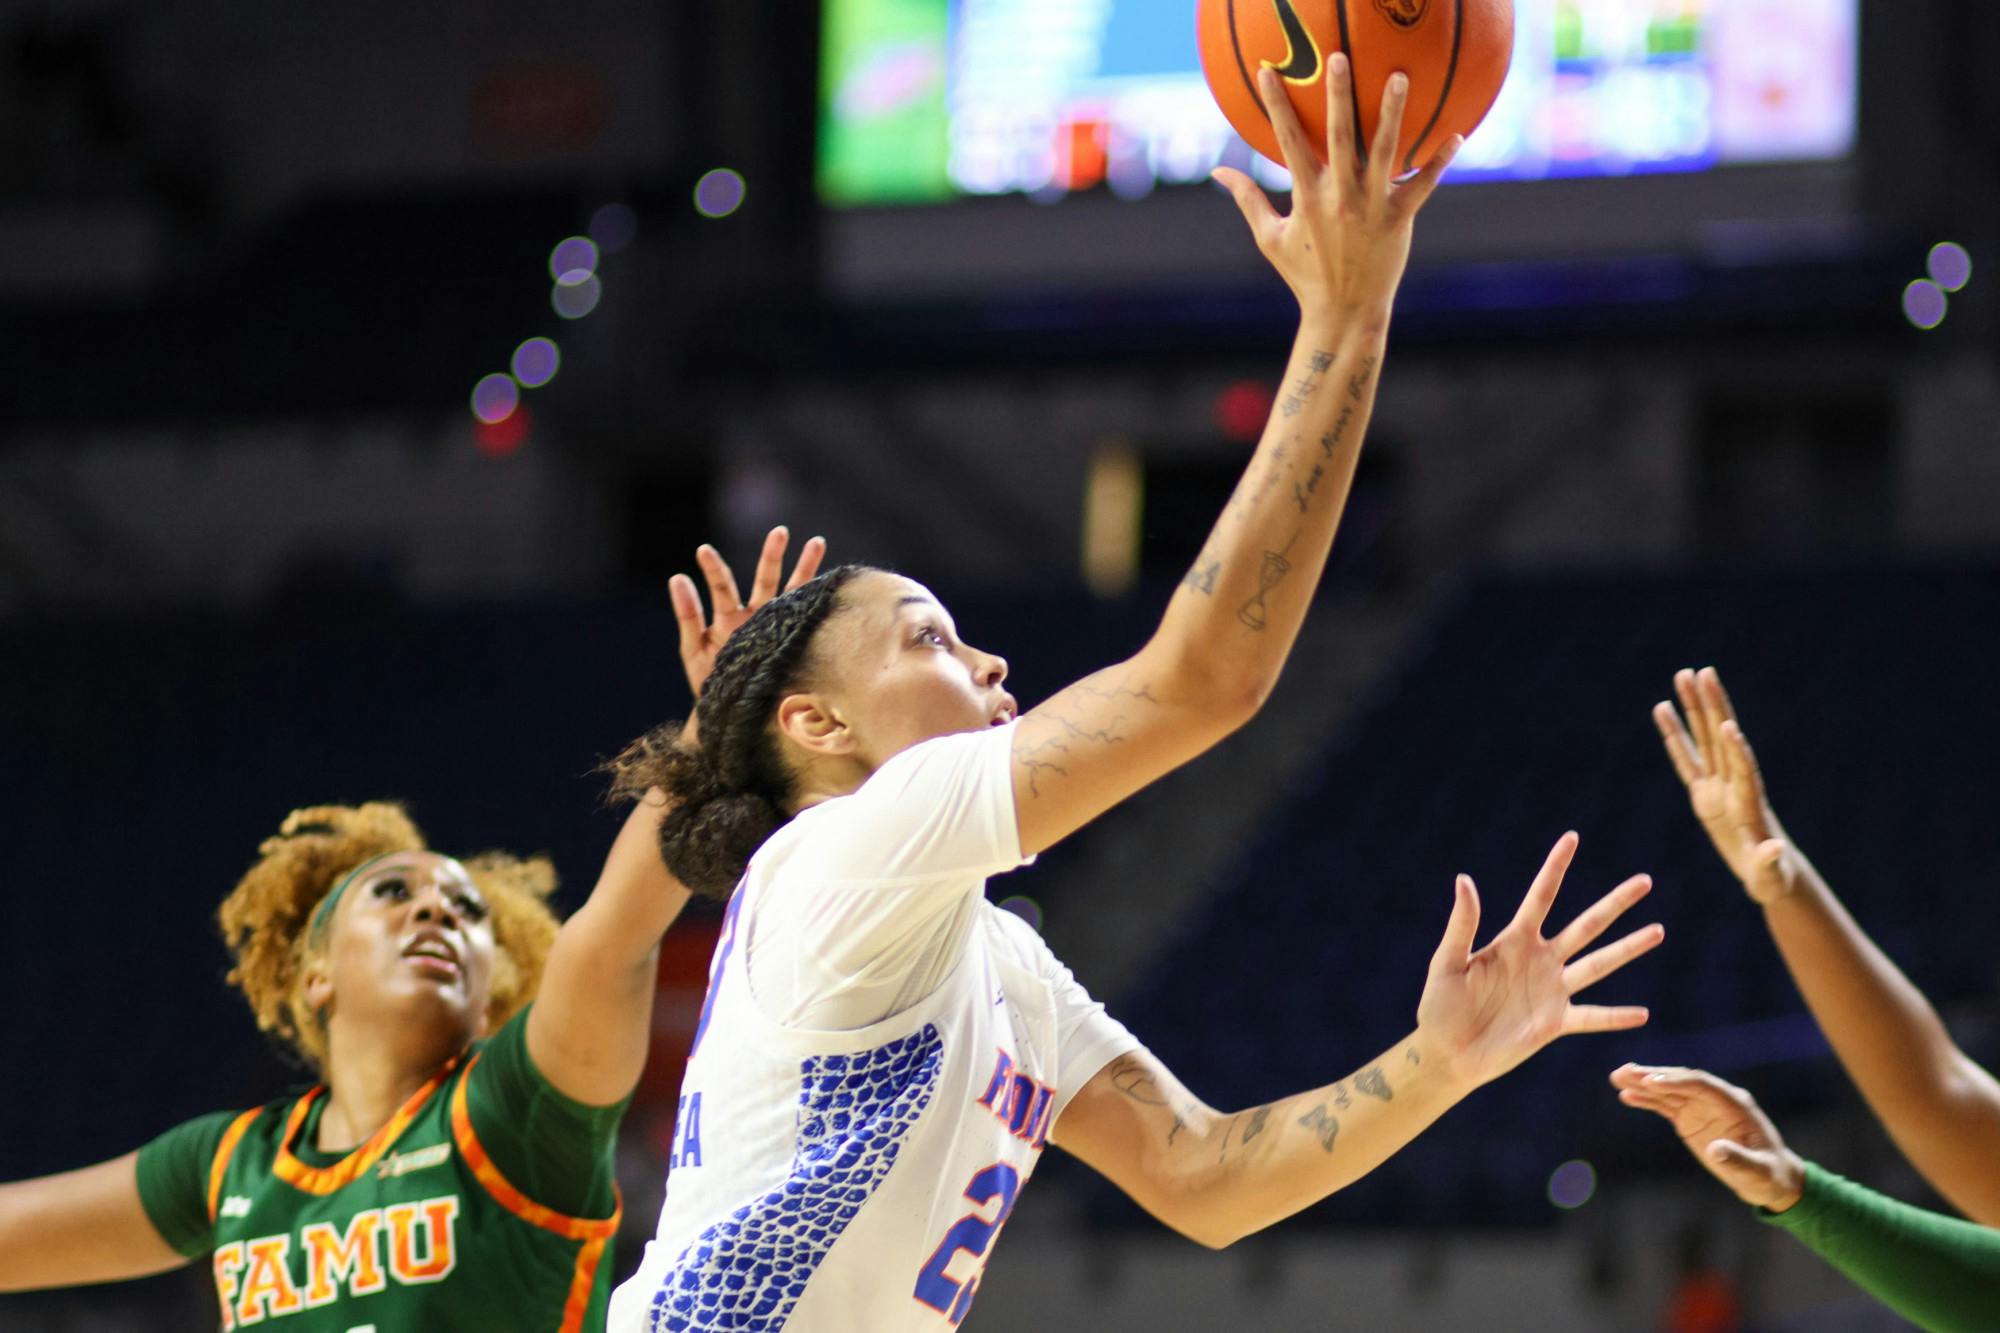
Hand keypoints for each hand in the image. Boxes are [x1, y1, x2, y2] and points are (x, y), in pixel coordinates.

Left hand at [673, 527, 825, 699]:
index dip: (713, 568)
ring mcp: (775, 627)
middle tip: (780, 531)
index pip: (722, 586)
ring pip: (792, 592)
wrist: (729, 715)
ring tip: (817, 542)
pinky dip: (817, 601)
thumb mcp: (692, 648)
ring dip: (805, 568)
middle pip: (765, 579)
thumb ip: (688, 614)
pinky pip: (806, 619)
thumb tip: (676, 577)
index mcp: (728, 617)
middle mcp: (754, 617)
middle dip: (773, 555)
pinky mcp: (790, 642)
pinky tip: (831, 584)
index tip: (703, 550)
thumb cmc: (708, 682)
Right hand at [1211, 58, 1460, 320]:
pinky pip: (1422, 185)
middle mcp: (1339, 197)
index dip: (1277, 106)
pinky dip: (1439, 162)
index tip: (1269, 71)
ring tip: (1398, 77)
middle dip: (1337, 96)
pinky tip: (1457, 135)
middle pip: (1338, 137)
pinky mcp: (1399, 219)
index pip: (1287, 142)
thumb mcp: (1270, 237)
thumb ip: (1247, 199)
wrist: (1344, 313)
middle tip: (1339, 58)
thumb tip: (1218, 172)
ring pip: (1383, 152)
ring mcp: (1371, 206)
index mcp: (1306, 197)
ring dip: (1392, 113)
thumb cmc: (1304, 274)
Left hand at [1417, 833, 1661, 1090]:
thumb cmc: (1440, 1005)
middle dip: (1615, 903)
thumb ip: (1462, 925)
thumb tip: (1464, 879)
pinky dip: (1616, 1016)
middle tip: (1645, 881)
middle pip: (1586, 925)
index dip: (1556, 867)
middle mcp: (1540, 960)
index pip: (1542, 896)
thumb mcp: (1447, 962)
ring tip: (1658, 930)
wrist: (1447, 1052)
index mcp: (1514, 940)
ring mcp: (1551, 990)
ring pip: (1599, 964)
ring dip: (1629, 948)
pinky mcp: (1555, 1023)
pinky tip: (1643, 1013)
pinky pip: (1592, 1017)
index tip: (1572, 838)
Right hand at [1612, 1064, 1806, 1211]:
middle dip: (1653, 1076)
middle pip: (1681, 1081)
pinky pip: (1665, 1105)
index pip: (1701, 1085)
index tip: (1651, 1082)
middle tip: (1625, 1072)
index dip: (1676, 1082)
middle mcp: (1716, 1100)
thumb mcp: (1758, 1171)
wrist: (1770, 1178)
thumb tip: (1715, 1150)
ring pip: (1669, 1090)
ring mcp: (1701, 1108)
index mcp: (1735, 1104)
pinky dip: (1647, 1099)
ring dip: (1643, 1083)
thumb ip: (1737, 1159)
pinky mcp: (1691, 1119)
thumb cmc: (1768, 1175)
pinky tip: (1626, 1095)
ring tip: (1617, 1077)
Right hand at [1653, 667, 1799, 904]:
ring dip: (1694, 708)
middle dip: (1713, 708)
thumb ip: (1768, 862)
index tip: (1729, 726)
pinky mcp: (1703, 792)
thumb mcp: (1771, 874)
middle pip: (1722, 740)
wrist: (1770, 873)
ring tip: (1684, 675)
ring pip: (1704, 739)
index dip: (1737, 751)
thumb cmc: (1773, 876)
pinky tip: (1663, 709)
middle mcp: (1735, 785)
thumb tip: (1772, 849)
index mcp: (1750, 804)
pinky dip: (1675, 734)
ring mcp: (1718, 785)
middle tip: (1704, 673)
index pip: (1743, 771)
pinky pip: (1685, 758)